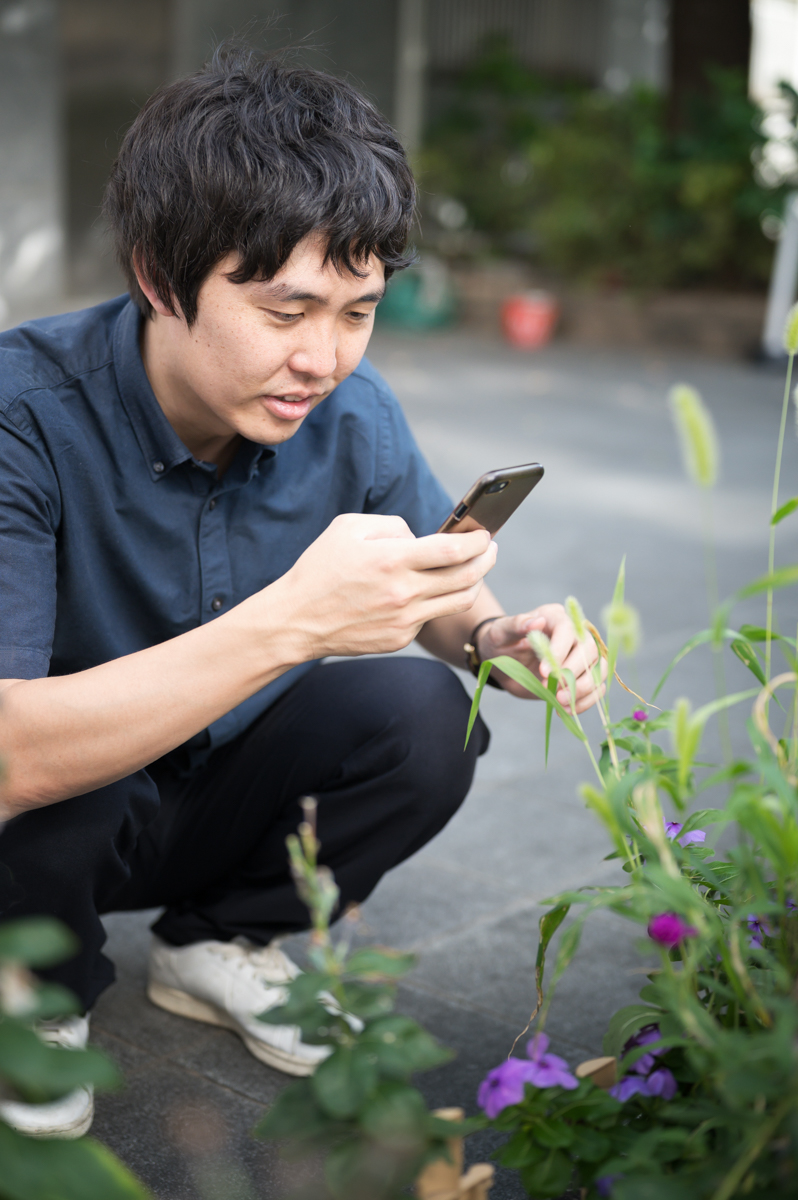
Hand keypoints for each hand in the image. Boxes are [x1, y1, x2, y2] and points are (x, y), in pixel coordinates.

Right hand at [269, 514, 497, 660]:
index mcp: (392, 560)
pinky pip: (429, 617)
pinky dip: (436, 601)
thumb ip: (393, 525)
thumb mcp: (349, 527)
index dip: (477, 541)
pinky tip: (429, 590)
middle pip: (467, 577)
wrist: (296, 620)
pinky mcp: (400, 638)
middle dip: (487, 559)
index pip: (453, 551)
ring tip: (474, 568)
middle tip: (491, 549)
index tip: (484, 534)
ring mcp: (404, 620)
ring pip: (458, 601)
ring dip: (473, 582)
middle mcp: (403, 593)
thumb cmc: (320, 568)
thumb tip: (422, 537)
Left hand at [477, 604, 606, 713]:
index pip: (568, 629)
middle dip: (573, 672)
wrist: (503, 662)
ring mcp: (580, 656)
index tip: (544, 671)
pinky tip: (565, 709)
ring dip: (583, 688)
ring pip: (598, 669)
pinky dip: (585, 701)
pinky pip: (596, 688)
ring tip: (560, 701)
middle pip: (589, 649)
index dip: (560, 651)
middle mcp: (573, 634)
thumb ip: (516, 624)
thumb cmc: (501, 642)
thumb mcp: (500, 632)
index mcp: (554, 618)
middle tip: (551, 688)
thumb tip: (535, 621)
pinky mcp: (581, 676)